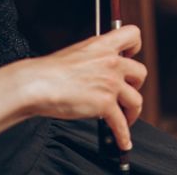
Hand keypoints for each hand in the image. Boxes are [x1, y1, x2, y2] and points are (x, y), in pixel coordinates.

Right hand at [10, 26, 145, 151]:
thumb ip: (92, 58)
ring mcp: (111, 83)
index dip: (134, 47)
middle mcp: (111, 62)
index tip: (130, 56)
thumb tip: (96, 69)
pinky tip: (123, 140)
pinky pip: (121, 122)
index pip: (133, 35)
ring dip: (132, 111)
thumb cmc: (47, 71)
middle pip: (141, 72)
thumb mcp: (75, 53)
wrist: (35, 84)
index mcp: (102, 46)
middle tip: (125, 92)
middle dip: (135, 85)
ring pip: (136, 100)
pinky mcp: (105, 103)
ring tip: (126, 118)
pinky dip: (123, 134)